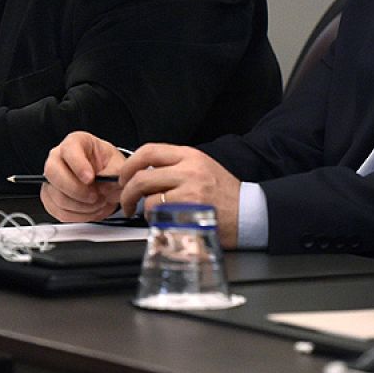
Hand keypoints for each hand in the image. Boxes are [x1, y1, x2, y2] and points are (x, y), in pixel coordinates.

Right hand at [41, 131, 124, 221]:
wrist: (107, 181)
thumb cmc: (109, 166)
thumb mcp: (118, 165)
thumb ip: (113, 173)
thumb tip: (104, 186)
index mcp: (76, 142)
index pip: (69, 149)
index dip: (78, 165)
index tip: (90, 178)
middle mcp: (58, 158)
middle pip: (53, 172)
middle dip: (76, 190)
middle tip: (95, 196)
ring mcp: (52, 179)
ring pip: (56, 196)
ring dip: (81, 206)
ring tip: (98, 203)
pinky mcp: (50, 198)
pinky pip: (58, 211)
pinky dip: (77, 216)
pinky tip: (90, 211)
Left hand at [115, 144, 240, 247]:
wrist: (249, 212)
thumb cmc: (226, 195)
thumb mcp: (203, 168)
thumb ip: (176, 167)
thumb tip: (145, 173)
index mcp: (190, 155)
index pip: (149, 151)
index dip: (130, 164)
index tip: (124, 177)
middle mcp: (188, 169)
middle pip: (142, 176)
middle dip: (127, 192)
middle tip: (127, 202)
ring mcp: (189, 190)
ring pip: (148, 197)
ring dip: (142, 209)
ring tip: (148, 215)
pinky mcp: (189, 210)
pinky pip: (159, 214)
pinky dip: (155, 220)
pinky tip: (163, 221)